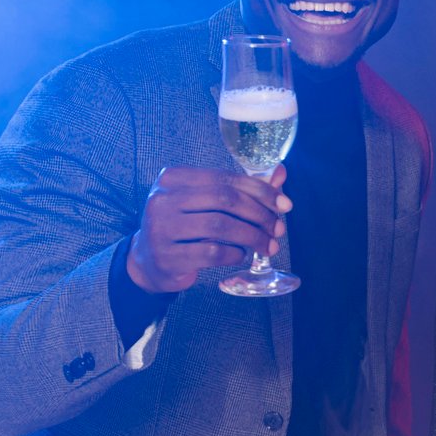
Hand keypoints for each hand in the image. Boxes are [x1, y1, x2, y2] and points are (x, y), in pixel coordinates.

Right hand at [127, 165, 290, 292]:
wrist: (150, 261)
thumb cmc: (186, 226)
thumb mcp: (207, 203)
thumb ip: (242, 188)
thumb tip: (281, 173)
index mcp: (174, 178)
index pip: (226, 178)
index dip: (261, 191)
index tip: (285, 205)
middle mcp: (162, 199)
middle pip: (225, 200)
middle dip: (260, 215)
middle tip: (278, 229)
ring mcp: (160, 228)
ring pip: (220, 226)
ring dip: (253, 236)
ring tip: (268, 245)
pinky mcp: (166, 256)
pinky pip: (212, 253)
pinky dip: (235, 254)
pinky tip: (242, 255)